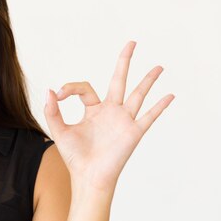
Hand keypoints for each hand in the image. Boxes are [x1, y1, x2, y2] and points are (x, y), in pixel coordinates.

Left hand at [44, 41, 174, 194]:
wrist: (87, 177)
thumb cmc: (74, 157)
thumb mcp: (59, 131)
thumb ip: (52, 111)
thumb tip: (50, 90)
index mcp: (93, 110)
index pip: (85, 88)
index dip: (71, 88)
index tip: (60, 95)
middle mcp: (110, 112)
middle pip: (119, 81)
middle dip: (124, 61)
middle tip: (131, 43)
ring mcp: (123, 121)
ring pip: (138, 95)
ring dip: (148, 80)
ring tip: (158, 66)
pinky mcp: (133, 132)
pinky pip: (149, 116)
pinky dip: (160, 106)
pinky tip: (170, 95)